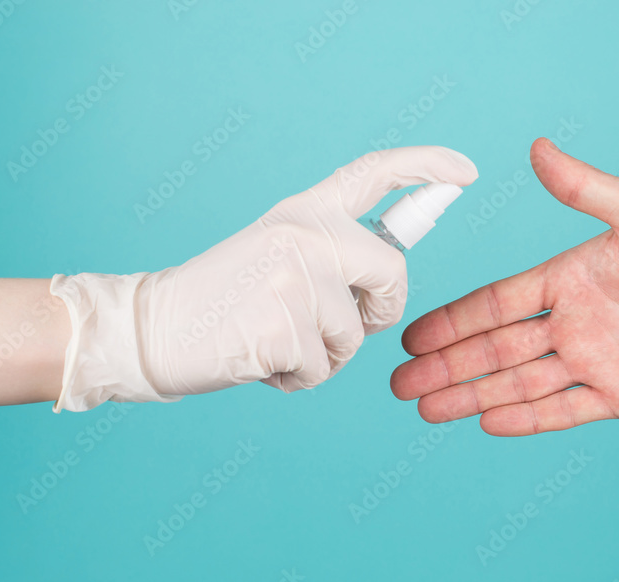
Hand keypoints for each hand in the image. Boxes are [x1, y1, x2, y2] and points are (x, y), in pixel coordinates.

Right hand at [51, 146, 477, 411]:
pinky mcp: (283, 326)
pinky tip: (258, 359)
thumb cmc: (221, 301)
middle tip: (348, 326)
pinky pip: (323, 369)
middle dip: (381, 312)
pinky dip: (296, 378)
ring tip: (273, 339)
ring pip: (355, 335)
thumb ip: (330, 257)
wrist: (150, 328)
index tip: (467, 172)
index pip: (373, 173)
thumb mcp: (276, 255)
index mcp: (303, 212)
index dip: (425, 167)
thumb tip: (387, 285)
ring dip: (324, 354)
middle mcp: (304, 234)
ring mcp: (295, 278)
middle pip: (393, 273)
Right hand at [391, 139, 618, 435]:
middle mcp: (574, 322)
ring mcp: (596, 361)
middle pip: (496, 349)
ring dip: (473, 397)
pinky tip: (490, 421)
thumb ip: (585, 188)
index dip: (453, 321)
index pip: (497, 303)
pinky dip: (528, 418)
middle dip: (447, 367)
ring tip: (428, 410)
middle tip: (401, 385)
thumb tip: (537, 147)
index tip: (413, 336)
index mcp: (570, 278)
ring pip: (520, 383)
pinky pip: (565, 410)